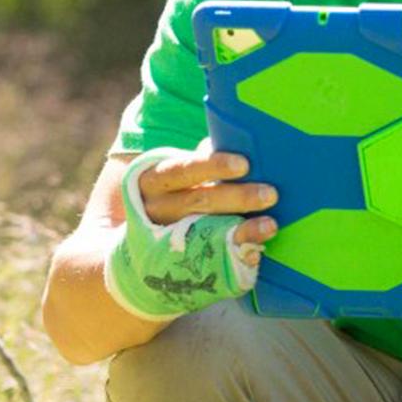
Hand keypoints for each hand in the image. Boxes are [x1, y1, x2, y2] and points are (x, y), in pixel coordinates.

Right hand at [103, 143, 280, 319]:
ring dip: (242, 230)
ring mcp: (165, 239)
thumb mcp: (174, 174)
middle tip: (271, 194)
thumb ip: (201, 160)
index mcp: (153, 181)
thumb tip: (231, 138)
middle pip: (199, 202)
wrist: (130, 249)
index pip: (182, 170)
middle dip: (238, 198)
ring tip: (270, 225)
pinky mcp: (178, 263)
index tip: (244, 164)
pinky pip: (209, 261)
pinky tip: (256, 252)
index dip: (212, 166)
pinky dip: (235, 255)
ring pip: (205, 234)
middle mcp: (156, 211)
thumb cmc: (170, 195)